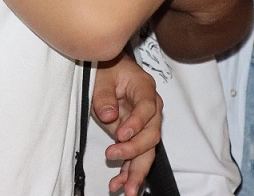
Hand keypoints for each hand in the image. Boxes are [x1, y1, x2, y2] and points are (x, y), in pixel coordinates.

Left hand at [92, 51, 162, 195]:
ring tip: (127, 188)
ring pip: (147, 150)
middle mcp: (151, 109)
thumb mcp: (102, 77)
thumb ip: (104, 95)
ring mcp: (144, 124)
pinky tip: (118, 183)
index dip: (136, 123)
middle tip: (113, 154)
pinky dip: (129, 171)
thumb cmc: (107, 69)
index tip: (120, 134)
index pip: (147, 109)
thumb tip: (110, 115)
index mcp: (145, 89)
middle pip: (151, 133)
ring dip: (137, 170)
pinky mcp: (134, 136)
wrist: (108, 70)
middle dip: (135, 149)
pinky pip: (136, 156)